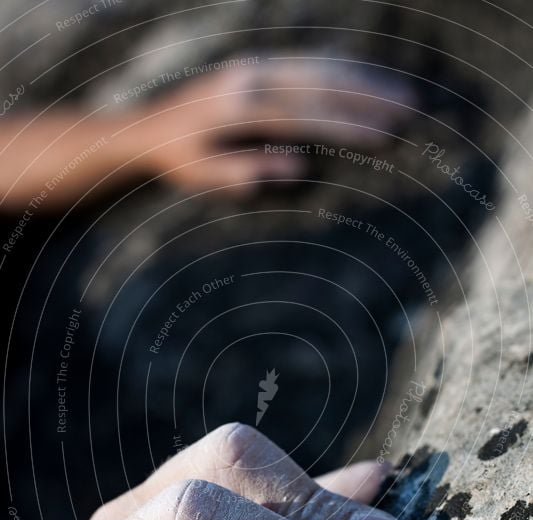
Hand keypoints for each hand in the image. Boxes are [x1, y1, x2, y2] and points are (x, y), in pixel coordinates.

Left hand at [122, 60, 414, 191]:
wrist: (146, 128)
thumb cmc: (177, 161)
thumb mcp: (204, 176)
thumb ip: (248, 171)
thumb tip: (300, 167)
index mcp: (238, 107)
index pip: (304, 115)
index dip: (346, 125)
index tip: (383, 137)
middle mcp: (250, 76)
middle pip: (320, 82)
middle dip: (368, 96)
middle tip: (411, 109)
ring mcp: (255, 65)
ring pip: (318, 65)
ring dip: (362, 79)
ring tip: (402, 93)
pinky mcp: (258, 63)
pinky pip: (306, 60)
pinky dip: (340, 68)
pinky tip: (367, 80)